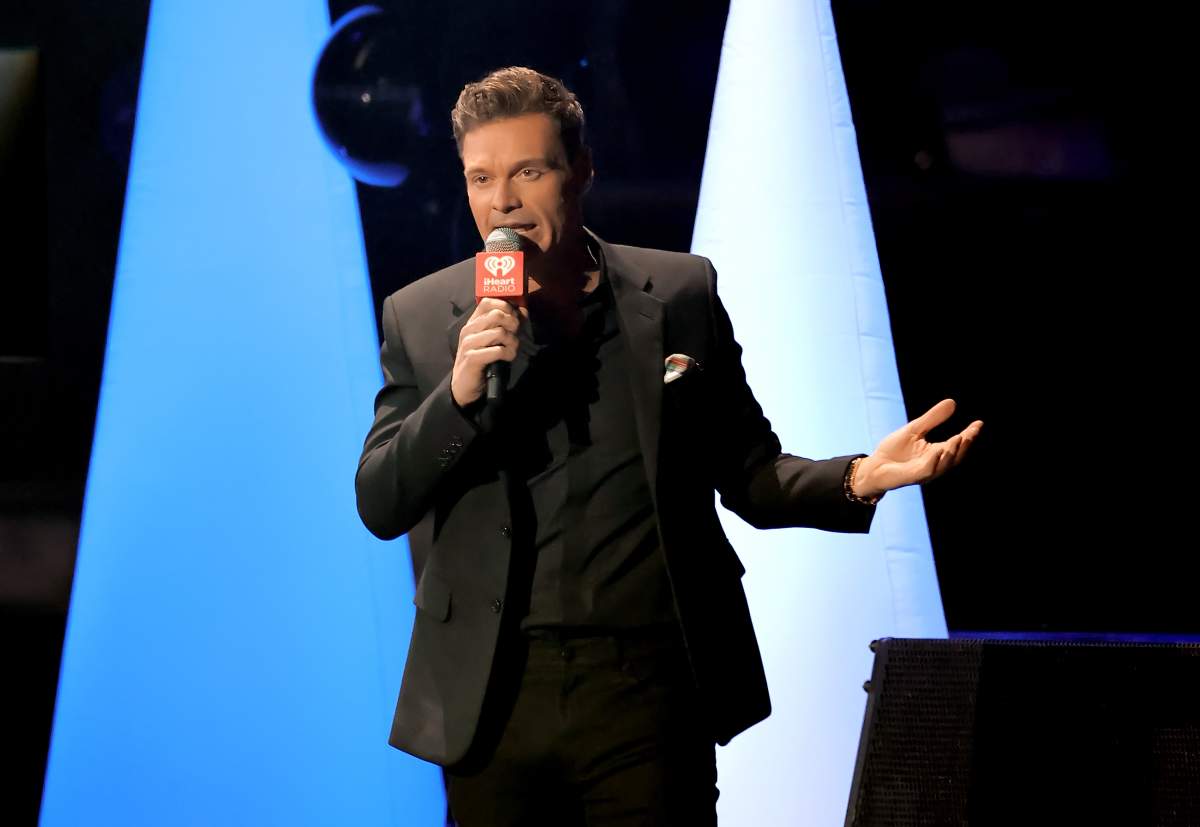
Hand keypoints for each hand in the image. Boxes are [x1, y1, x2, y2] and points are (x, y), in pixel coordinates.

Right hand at [451, 298, 527, 406]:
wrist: (463, 386)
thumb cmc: (480, 360)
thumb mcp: (490, 340)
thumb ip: (503, 325)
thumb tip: (523, 310)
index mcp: (472, 323)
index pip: (487, 302)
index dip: (505, 305)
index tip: (514, 316)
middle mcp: (468, 330)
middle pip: (496, 314)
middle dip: (512, 323)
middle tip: (515, 334)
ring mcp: (468, 344)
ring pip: (499, 332)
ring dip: (512, 341)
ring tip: (512, 349)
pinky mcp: (472, 358)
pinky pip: (497, 350)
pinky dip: (508, 353)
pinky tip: (508, 357)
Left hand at [853, 399, 982, 498]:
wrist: (874, 466)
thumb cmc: (894, 450)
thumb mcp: (915, 429)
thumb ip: (932, 418)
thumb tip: (952, 402)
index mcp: (936, 453)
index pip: (957, 444)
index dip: (969, 435)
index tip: (979, 423)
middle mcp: (934, 464)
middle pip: (956, 456)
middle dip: (965, 444)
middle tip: (973, 431)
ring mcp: (924, 472)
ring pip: (944, 464)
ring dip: (952, 452)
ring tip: (960, 438)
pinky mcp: (912, 477)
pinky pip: (926, 470)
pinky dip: (934, 461)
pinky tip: (938, 451)